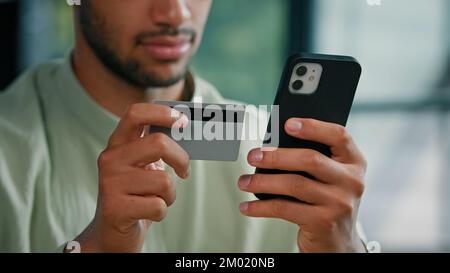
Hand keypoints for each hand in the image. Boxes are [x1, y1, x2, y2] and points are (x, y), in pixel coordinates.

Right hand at [71, 103, 189, 252]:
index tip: (183, 121)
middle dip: (181, 159)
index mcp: (118, 144)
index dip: (162, 113)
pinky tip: (147, 213)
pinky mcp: (115, 208)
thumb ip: (159, 147)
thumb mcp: (145, 166)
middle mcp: (111, 159)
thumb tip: (186, 128)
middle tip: (184, 171)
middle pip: (159, 143)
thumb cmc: (136, 194)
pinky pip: (158, 206)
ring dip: (170, 194)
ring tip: (157, 199)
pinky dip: (161, 212)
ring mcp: (111, 183)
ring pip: (164, 180)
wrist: (112, 232)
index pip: (136, 114)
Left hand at [238, 118, 366, 252]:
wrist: (338, 243)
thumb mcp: (330, 178)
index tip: (287, 124)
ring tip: (243, 182)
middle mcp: (352, 181)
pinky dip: (261, 207)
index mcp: (355, 162)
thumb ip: (313, 160)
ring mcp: (339, 203)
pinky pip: (285, 209)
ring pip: (294, 184)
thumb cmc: (326, 201)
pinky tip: (247, 206)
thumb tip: (272, 148)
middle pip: (310, 159)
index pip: (339, 136)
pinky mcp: (323, 222)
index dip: (313, 127)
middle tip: (253, 156)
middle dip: (276, 156)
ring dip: (262, 182)